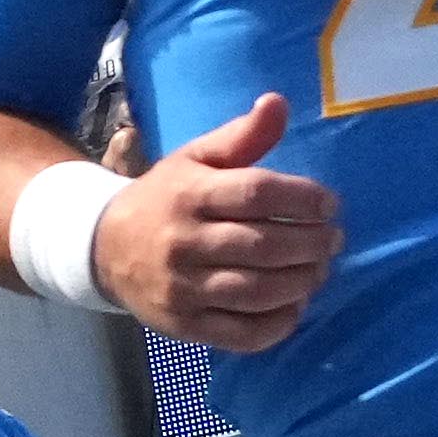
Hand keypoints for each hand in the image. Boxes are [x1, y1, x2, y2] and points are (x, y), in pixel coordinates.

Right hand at [97, 100, 335, 342]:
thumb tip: (278, 102)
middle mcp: (184, 242)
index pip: (256, 193)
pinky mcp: (185, 326)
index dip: (302, 199)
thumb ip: (241, 136)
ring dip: (302, 282)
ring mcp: (183, 289)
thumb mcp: (194, 159)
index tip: (330, 204)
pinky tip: (295, 304)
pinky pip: (244, 334)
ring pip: (257, 292)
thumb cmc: (164, 199)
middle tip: (333, 239)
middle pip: (262, 246)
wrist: (104, 249)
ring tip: (319, 269)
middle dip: (311, 244)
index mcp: (189, 194)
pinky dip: (280, 323)